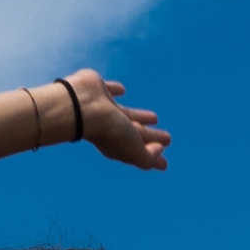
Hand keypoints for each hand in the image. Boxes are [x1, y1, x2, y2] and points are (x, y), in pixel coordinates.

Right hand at [49, 70, 171, 171]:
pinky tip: (122, 90)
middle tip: (168, 138)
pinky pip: (110, 90)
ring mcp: (104, 109)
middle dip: (152, 137)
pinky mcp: (98, 90)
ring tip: (155, 118)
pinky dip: (116, 90)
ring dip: (140, 117)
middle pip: (137, 134)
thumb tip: (159, 151)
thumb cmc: (109, 131)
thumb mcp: (134, 151)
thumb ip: (147, 157)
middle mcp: (111, 128)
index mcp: (119, 144)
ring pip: (127, 114)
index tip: (164, 159)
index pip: (140, 151)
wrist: (82, 107)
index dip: (153, 154)